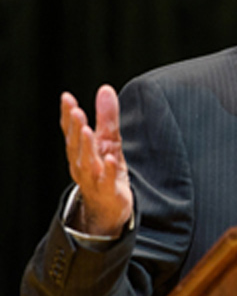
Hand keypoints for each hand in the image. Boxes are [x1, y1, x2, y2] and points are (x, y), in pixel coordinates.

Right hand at [60, 85, 132, 236]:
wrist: (110, 207)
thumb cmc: (106, 170)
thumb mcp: (109, 140)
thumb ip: (107, 117)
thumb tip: (105, 89)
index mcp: (80, 151)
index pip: (70, 131)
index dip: (67, 115)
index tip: (66, 98)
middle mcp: (81, 164)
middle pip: (75, 145)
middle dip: (74, 128)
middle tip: (76, 111)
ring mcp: (93, 179)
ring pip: (86, 163)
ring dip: (86, 147)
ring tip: (87, 130)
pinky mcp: (108, 192)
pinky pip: (106, 181)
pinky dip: (108, 170)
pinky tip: (111, 158)